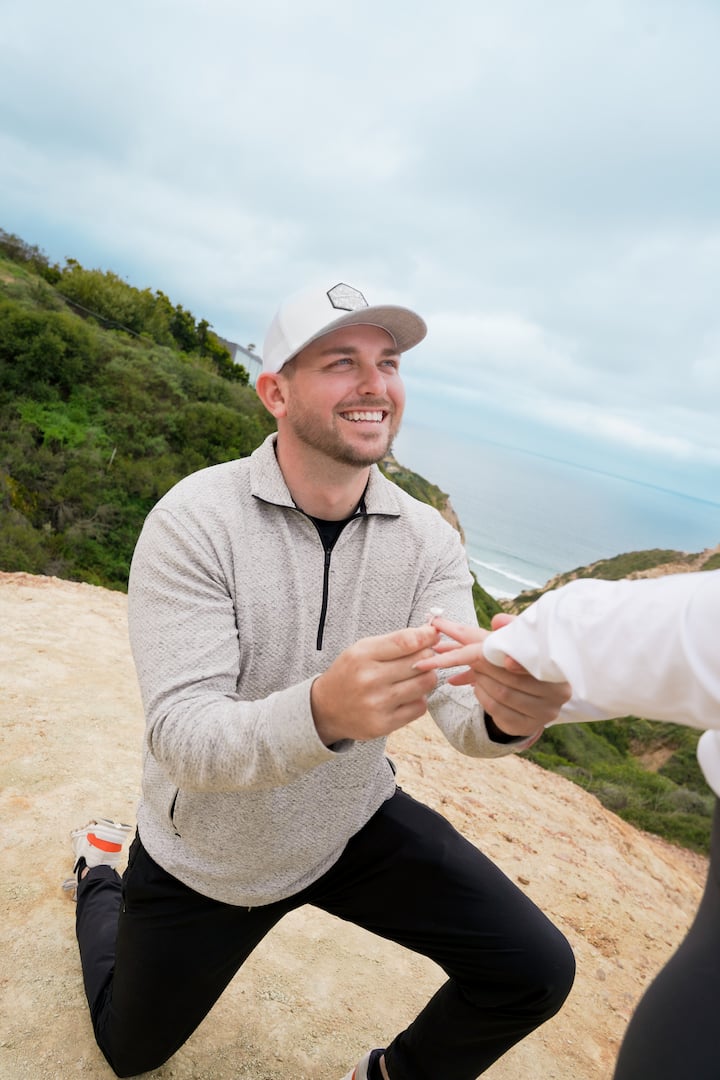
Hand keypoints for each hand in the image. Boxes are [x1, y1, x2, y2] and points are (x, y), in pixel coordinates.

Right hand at [311, 624, 439, 745]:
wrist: (326, 709)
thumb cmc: (350, 673)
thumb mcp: (363, 650)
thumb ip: (395, 641)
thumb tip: (431, 633)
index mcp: (362, 656)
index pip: (406, 642)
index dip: (426, 636)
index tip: (433, 634)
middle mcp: (369, 680)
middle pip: (421, 662)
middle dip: (428, 656)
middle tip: (423, 656)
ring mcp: (377, 704)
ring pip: (425, 684)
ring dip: (426, 677)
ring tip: (415, 676)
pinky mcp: (384, 724)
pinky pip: (420, 707)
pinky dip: (419, 699)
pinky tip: (407, 695)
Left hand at [414, 616, 570, 737]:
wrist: (534, 696)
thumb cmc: (526, 662)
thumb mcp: (522, 643)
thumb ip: (510, 630)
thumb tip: (498, 620)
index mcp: (560, 672)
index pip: (535, 666)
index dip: (519, 664)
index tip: (505, 660)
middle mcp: (558, 696)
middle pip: (513, 681)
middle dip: (487, 666)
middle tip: (470, 656)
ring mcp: (543, 714)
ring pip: (502, 695)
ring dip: (481, 680)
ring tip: (474, 669)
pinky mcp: (525, 727)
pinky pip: (496, 709)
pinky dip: (482, 695)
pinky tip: (477, 686)